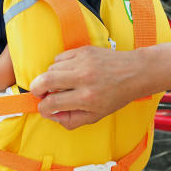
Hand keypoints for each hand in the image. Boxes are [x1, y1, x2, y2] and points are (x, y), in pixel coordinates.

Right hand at [30, 46, 144, 129]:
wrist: (134, 72)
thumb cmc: (116, 95)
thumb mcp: (95, 115)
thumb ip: (71, 120)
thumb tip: (52, 115)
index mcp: (86, 98)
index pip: (52, 102)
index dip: (43, 108)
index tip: (44, 108)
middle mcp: (83, 78)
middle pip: (45, 80)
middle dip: (36, 88)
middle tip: (39, 93)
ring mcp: (83, 62)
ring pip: (51, 68)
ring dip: (49, 78)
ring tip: (60, 84)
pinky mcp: (83, 50)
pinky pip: (59, 58)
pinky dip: (59, 66)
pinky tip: (68, 72)